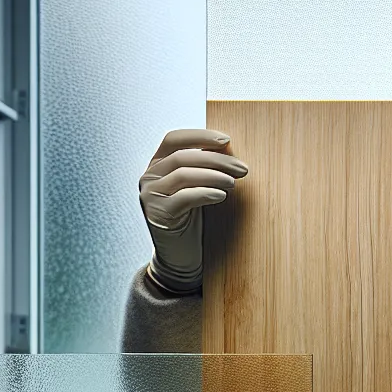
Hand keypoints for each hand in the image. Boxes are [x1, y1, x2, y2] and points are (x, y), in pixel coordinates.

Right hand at [138, 129, 246, 293]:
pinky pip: (183, 197)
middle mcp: (149, 177)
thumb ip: (203, 166)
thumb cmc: (191, 219)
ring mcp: (150, 196)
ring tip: (234, 182)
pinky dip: (205, 193)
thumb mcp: (196, 187)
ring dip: (213, 175)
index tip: (226, 140)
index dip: (200, 136)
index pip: (174, 139)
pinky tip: (221, 195)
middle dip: (216, 159)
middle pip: (182, 156)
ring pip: (183, 174)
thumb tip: (227, 146)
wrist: (179, 256)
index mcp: (157, 164)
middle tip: (242, 168)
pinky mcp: (157, 215)